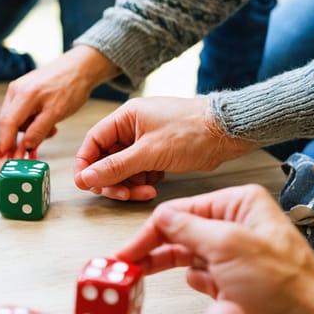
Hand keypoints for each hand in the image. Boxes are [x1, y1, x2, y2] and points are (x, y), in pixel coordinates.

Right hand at [0, 46, 118, 162]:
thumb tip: (24, 147)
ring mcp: (18, 90)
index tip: (2, 160)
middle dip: (16, 142)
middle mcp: (16, 91)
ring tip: (50, 130)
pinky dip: (31, 123)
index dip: (4, 144)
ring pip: (15, 121)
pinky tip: (45, 124)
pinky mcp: (23, 92)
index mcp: (23, 95)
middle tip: (22, 158)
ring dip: (29, 132)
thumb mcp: (57, 112)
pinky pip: (21, 114)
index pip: (7, 124)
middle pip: (8, 124)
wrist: (79, 67)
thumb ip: (38, 130)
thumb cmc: (71, 85)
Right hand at [74, 96, 256, 200]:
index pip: (92, 143)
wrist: (228, 132)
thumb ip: (114, 167)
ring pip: (123, 169)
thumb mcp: (149, 152)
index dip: (86, 165)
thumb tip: (86, 178)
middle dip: (112, 180)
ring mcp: (145, 140)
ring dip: (129, 184)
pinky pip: (139, 171)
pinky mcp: (157, 152)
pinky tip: (155, 185)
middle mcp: (132, 128)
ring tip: (145, 191)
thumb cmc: (192, 131)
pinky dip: (142, 182)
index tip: (86, 184)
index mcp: (125, 118)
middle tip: (122, 195)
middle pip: (106, 159)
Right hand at [116, 184, 313, 313]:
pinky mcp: (229, 281)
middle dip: (152, 246)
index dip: (152, 230)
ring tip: (137, 273)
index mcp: (240, 205)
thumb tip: (162, 217)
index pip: (182, 210)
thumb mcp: (228, 245)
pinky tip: (181, 282)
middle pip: (179, 230)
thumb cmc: (284, 284)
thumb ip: (188, 228)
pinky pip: (196, 274)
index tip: (130, 248)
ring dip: (162, 263)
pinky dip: (186, 279)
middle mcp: (235, 226)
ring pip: (184, 253)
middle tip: (124, 261)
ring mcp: (232, 255)